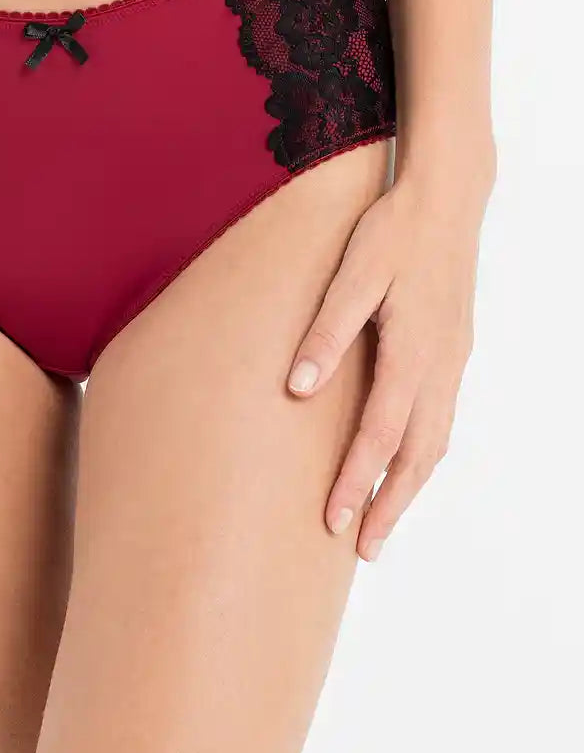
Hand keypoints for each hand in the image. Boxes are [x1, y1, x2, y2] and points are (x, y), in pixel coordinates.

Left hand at [286, 173, 488, 561]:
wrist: (448, 199)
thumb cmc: (393, 233)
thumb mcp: (352, 274)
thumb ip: (326, 332)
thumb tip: (298, 387)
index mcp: (413, 352)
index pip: (380, 436)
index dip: (357, 482)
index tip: (334, 523)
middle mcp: (440, 367)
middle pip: (417, 456)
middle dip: (389, 507)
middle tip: (362, 552)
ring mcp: (452, 362)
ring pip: (435, 443)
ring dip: (408, 488)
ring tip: (380, 524)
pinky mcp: (453, 354)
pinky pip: (440, 420)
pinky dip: (421, 456)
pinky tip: (402, 466)